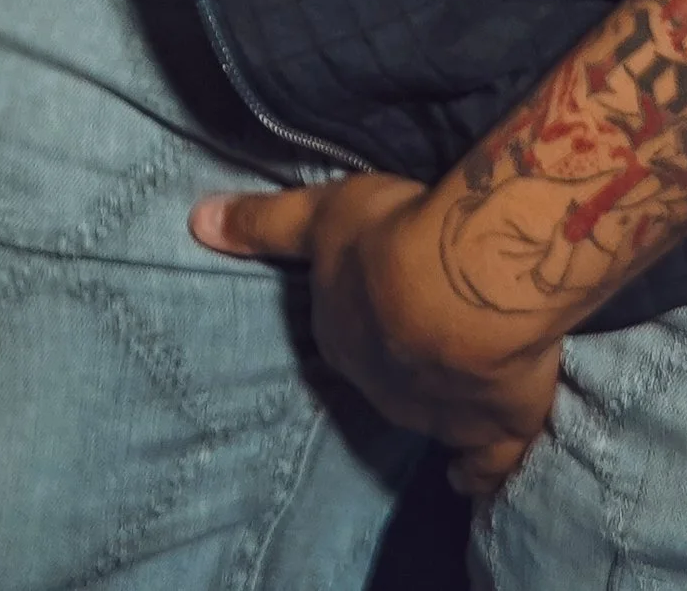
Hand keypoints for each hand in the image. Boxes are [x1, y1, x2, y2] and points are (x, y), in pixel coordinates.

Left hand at [191, 174, 562, 498]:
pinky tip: (471, 473)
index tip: (378, 300)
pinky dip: (476, 471)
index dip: (361, 313)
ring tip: (455, 371)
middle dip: (397, 355)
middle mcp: (378, 385)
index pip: (342, 330)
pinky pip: (483, 466)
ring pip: (430, 412)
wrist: (463, 285)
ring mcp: (435, 415)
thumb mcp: (320, 214)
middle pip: (383, 372)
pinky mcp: (491, 430)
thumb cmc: (388, 239)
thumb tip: (195, 222)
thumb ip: (264, 222)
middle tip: (423, 326)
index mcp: (339, 336)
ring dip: (438, 397)